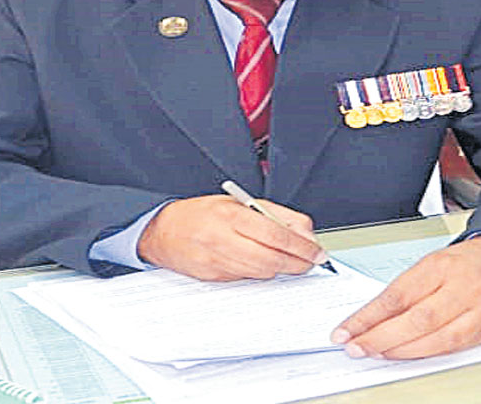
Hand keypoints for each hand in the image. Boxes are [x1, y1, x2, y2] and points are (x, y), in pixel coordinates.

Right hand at [137, 194, 325, 280]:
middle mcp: (222, 239)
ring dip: (282, 270)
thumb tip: (304, 232)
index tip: (317, 252)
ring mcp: (217, 262)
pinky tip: (264, 264)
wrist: (162, 232)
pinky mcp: (213, 278)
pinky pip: (247, 279)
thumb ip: (275, 214)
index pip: (276, 235)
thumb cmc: (201, 214)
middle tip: (310, 261)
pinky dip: (261, 274)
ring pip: (262, 273)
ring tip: (291, 262)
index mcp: (231, 215)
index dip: (302, 247)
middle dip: (297, 263)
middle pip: (272, 259)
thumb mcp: (239, 202)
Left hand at [331, 231, 480, 358]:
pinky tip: (407, 356)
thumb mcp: (438, 260)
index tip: (346, 329)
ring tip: (375, 353)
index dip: (368, 317)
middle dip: (379, 337)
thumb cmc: (478, 259)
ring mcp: (477, 311)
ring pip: (434, 339)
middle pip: (414, 320)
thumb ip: (411, 287)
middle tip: (355, 346)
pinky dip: (426, 354)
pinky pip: (452, 347)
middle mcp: (460, 288)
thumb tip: (375, 314)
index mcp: (442, 265)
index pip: (397, 295)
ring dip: (400, 351)